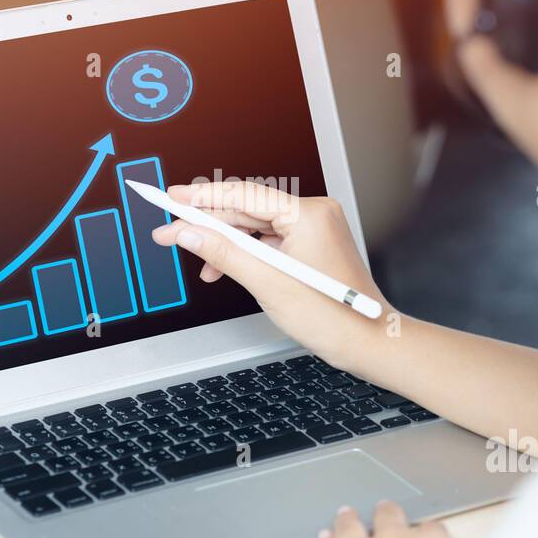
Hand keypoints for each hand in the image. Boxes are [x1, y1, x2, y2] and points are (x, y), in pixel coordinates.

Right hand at [151, 181, 390, 372]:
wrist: (368, 342)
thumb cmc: (333, 316)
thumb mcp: (266, 283)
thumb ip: (223, 253)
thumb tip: (189, 233)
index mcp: (308, 214)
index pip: (243, 195)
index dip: (202, 197)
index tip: (171, 197)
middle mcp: (313, 213)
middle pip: (247, 210)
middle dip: (207, 224)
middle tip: (169, 232)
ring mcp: (314, 229)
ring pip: (255, 227)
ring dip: (224, 243)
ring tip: (195, 260)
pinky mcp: (312, 245)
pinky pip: (269, 240)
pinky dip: (245, 253)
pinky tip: (223, 269)